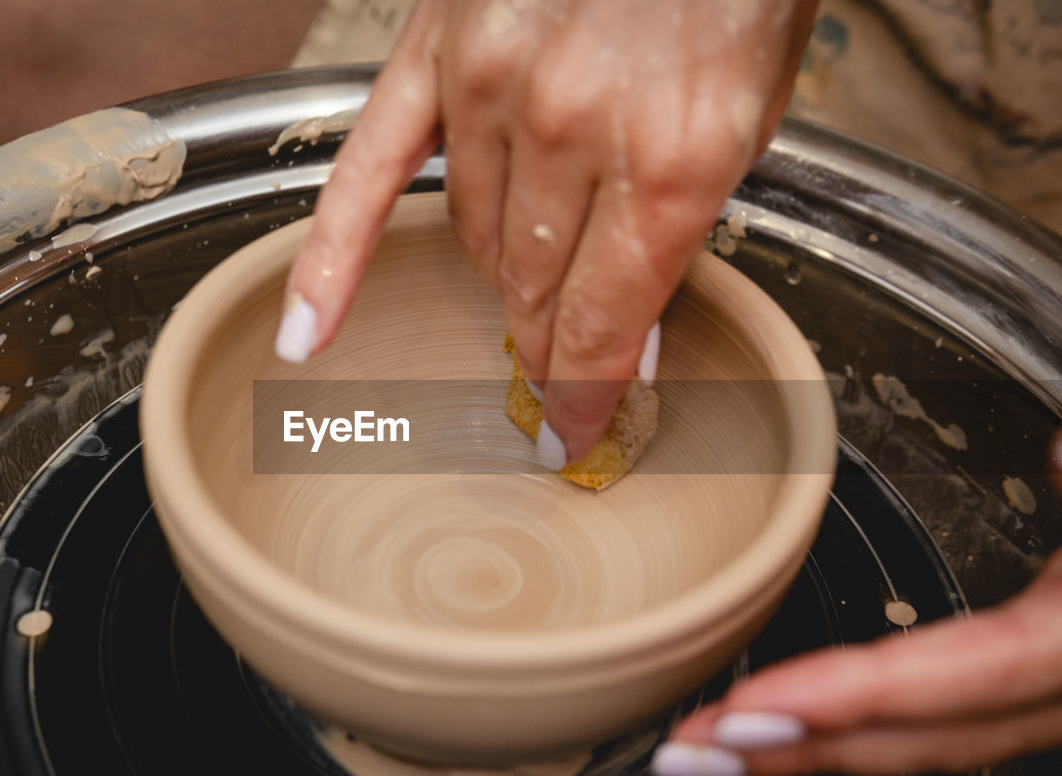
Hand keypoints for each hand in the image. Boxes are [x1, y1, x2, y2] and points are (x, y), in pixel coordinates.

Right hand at [275, 0, 816, 464]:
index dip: (585, 400)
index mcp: (672, 157)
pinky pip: (365, 176)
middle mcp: (573, 130)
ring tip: (522, 291)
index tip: (573, 438)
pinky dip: (333, 260)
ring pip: (473, 243)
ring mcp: (491, 88)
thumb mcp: (751, 115)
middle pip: (530, 297)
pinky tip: (309, 334)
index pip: (600, 330)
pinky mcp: (433, 51)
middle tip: (551, 375)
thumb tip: (625, 344)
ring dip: (502, 282)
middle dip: (545, 350)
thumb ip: (683, 234)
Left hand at [650, 425, 1061, 775]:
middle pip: (925, 734)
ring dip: (811, 749)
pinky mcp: (1041, 678)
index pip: (968, 676)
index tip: (749, 712)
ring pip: (926, 739)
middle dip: (797, 750)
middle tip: (686, 753)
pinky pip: (940, 718)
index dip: (854, 701)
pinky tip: (794, 720)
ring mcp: (1059, 693)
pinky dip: (856, 724)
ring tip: (710, 749)